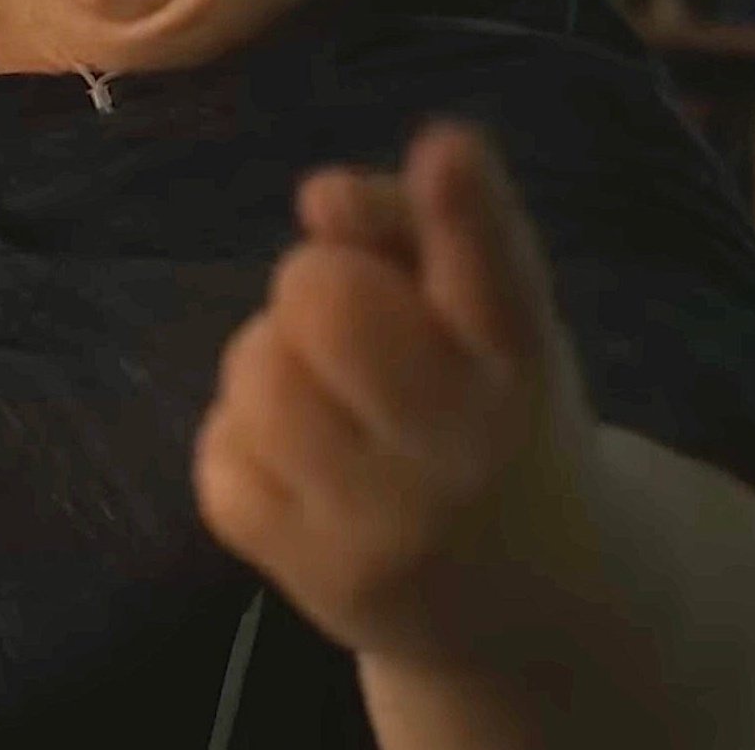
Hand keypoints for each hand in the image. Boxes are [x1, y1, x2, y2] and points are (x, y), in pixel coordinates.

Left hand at [193, 123, 604, 689]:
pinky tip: (306, 465)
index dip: (465, 210)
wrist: (533, 604)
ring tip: (331, 396)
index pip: (494, 274)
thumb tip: (320, 196)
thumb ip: (419, 226)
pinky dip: (247, 440)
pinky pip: (221, 451)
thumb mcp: (491, 312)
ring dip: (277, 361)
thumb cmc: (494, 410)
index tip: (449, 151)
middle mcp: (461, 450)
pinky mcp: (308, 578)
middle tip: (355, 323)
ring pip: (257, 370)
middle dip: (321, 283)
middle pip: (326, 301)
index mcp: (520, 361)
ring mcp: (380, 526)